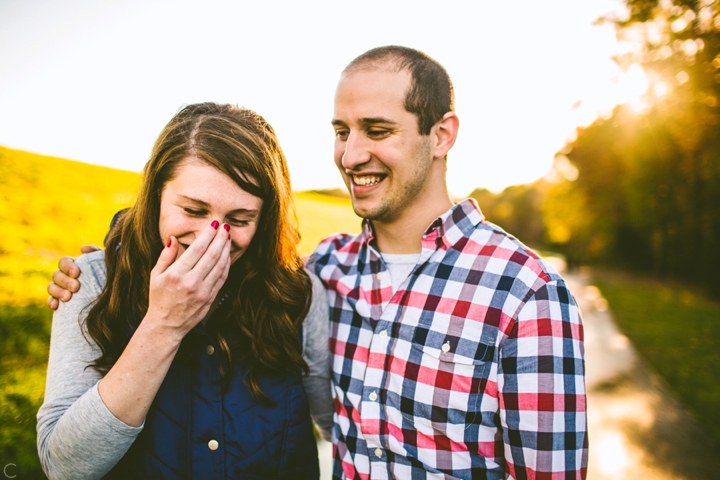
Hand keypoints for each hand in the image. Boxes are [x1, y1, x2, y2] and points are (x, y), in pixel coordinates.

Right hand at [46, 245, 101, 309]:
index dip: (67, 266)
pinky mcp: (60, 301)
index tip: (76, 273)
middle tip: (75, 287)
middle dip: (65, 281)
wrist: (110, 295)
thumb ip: (95, 252)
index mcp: (73, 264)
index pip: (64, 262)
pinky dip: (51, 302)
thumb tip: (83, 248)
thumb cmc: (106, 274)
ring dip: (57, 291)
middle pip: (56, 275)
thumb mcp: (103, 262)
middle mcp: (64, 275)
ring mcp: (60, 288)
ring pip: (51, 287)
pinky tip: (56, 306)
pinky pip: (51, 301)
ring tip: (67, 297)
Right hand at [144, 222, 231, 340]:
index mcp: (176, 274)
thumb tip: (173, 238)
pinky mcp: (210, 298)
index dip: (208, 234)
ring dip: (226, 249)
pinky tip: (227, 254)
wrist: (166, 325)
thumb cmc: (158, 298)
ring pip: (220, 266)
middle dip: (220, 238)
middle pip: (212, 255)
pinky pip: (222, 277)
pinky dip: (226, 264)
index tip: (214, 224)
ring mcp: (203, 291)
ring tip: (228, 237)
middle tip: (225, 227)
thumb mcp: (155, 276)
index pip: (197, 249)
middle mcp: (191, 282)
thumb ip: (165, 256)